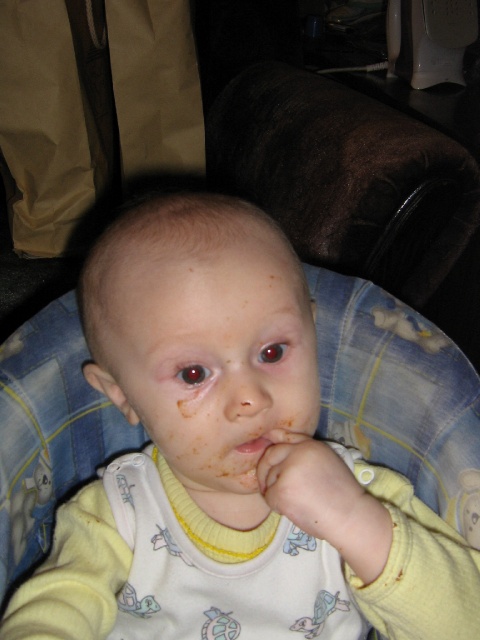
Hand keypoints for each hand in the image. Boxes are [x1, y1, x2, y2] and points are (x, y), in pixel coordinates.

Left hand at [257, 430, 392, 583]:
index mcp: (310, 445)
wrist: (350, 516)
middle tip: (269, 486)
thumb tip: (276, 445)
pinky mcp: (282, 490)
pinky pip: (269, 497)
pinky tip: (293, 510)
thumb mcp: (326, 461)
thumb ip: (304, 454)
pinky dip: (277, 506)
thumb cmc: (340, 494)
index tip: (269, 463)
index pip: (281, 440)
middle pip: (270, 456)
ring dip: (275, 492)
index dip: (272, 452)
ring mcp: (289, 470)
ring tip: (295, 501)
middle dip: (265, 472)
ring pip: (268, 479)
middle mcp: (298, 452)